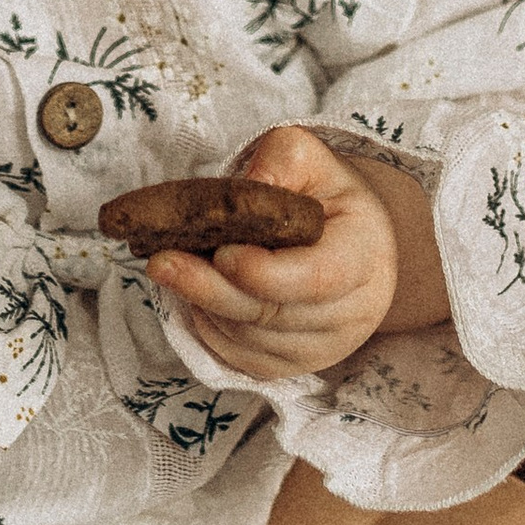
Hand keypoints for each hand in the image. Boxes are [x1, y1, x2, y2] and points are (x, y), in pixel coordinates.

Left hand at [149, 123, 444, 383]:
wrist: (347, 242)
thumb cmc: (325, 196)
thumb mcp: (310, 158)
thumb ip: (280, 161)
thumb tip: (242, 191)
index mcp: (364, 256)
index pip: (317, 277)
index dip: (266, 272)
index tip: (222, 252)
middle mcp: (352, 312)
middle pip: (272, 313)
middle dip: (211, 288)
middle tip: (161, 262)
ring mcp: (324, 348)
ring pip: (249, 338)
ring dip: (205, 306)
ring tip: (174, 268)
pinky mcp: (292, 366)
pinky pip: (239, 356)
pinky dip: (210, 326)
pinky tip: (197, 293)